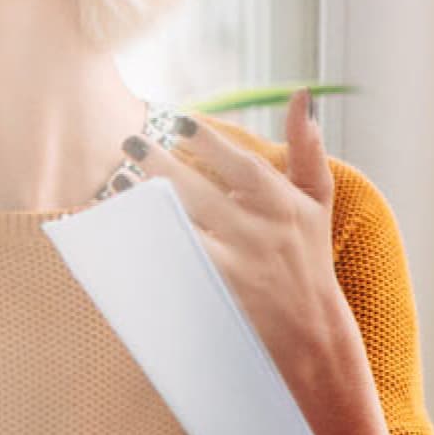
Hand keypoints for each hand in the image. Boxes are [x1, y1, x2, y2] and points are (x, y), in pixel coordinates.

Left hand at [116, 93, 396, 434]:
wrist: (311, 338)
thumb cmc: (309, 264)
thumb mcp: (316, 204)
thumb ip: (307, 150)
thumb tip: (303, 96)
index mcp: (282, 204)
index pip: (237, 163)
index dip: (205, 140)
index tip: (175, 120)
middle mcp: (260, 230)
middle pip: (199, 190)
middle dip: (160, 164)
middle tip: (130, 142)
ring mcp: (238, 264)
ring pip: (180, 226)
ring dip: (146, 203)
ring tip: (117, 183)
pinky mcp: (216, 293)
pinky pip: (173, 263)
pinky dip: (148, 246)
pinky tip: (122, 233)